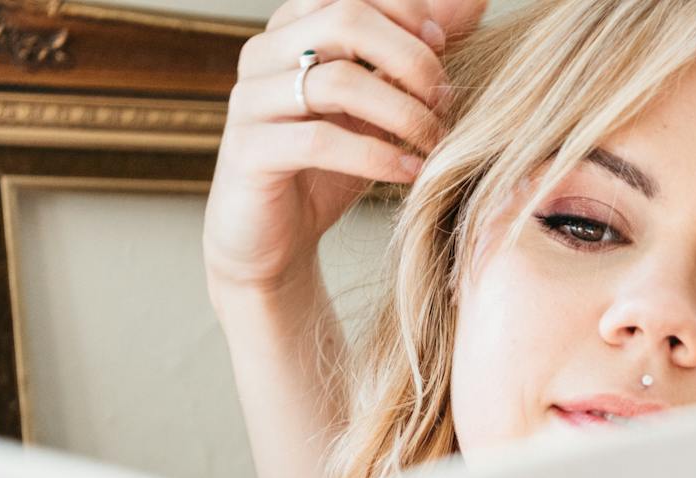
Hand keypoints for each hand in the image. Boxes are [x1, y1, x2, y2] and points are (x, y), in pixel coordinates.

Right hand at [202, 0, 486, 294]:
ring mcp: (252, 100)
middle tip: (446, 100)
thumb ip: (417, 50)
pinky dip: (378, 157)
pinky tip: (411, 173)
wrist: (277, 238)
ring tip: (435, 142)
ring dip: (404, 114)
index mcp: (294, 26)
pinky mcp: (249, 151)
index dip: (408, 11)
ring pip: (337, 81)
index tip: (445, 47)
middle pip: (346, 19)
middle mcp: (266, 52)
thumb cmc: (334, 163)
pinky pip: (320, 142)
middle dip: (412, 59)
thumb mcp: (383, 101)